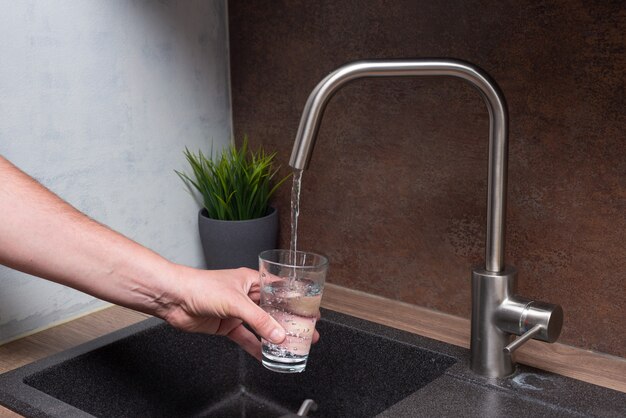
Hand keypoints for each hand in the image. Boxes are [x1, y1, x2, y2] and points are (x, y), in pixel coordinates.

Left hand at [161, 266, 318, 359]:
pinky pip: (246, 338)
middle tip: (306, 333)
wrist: (175, 298)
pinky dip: (255, 347)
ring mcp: (237, 311)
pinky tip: (265, 355)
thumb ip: (259, 320)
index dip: (295, 301)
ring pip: (261, 325)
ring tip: (291, 346)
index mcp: (252, 280)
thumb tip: (278, 334)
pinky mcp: (227, 325)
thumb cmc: (201, 286)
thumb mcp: (236, 302)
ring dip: (274, 336)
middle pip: (273, 310)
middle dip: (289, 322)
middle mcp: (246, 295)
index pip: (280, 290)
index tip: (310, 311)